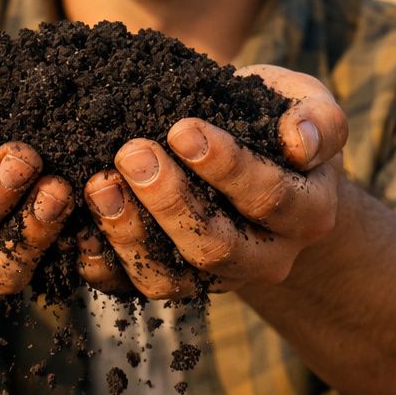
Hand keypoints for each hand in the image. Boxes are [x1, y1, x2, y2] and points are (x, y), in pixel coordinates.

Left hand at [80, 65, 347, 298]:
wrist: (259, 171)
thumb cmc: (277, 123)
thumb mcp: (309, 105)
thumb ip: (319, 118)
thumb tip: (301, 142)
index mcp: (307, 213)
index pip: (269, 198)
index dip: (226, 167)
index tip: (182, 128)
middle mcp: (266, 257)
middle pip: (216, 245)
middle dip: (170, 201)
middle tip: (132, 153)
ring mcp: (216, 278)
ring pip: (171, 277)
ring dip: (129, 233)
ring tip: (99, 184)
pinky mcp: (173, 284)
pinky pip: (132, 288)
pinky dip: (101, 263)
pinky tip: (76, 227)